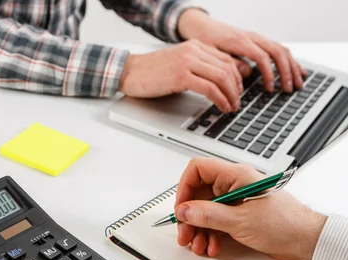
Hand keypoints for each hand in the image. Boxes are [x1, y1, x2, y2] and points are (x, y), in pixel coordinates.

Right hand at [119, 39, 242, 112]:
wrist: (129, 72)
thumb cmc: (150, 72)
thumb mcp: (178, 63)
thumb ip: (196, 66)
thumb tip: (216, 81)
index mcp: (194, 46)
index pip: (226, 59)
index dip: (236, 77)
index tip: (237, 90)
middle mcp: (193, 51)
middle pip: (227, 68)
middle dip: (236, 88)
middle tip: (237, 101)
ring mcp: (187, 62)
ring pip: (221, 78)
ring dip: (230, 95)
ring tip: (231, 107)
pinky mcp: (181, 76)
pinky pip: (209, 88)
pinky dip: (220, 99)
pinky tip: (221, 106)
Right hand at [174, 157, 326, 259]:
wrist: (306, 240)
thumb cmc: (285, 224)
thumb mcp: (239, 221)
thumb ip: (208, 214)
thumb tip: (185, 210)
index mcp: (235, 175)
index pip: (198, 170)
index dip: (185, 187)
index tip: (182, 208)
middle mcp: (234, 184)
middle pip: (198, 194)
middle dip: (190, 216)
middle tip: (185, 233)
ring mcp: (236, 200)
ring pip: (205, 210)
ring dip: (199, 229)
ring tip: (199, 244)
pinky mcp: (239, 214)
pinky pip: (215, 221)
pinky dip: (210, 233)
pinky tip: (212, 245)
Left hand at [178, 8, 305, 92]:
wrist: (202, 27)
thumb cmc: (205, 40)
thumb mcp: (211, 53)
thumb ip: (229, 63)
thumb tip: (247, 74)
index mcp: (240, 41)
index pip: (262, 57)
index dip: (269, 73)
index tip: (270, 88)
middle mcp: (252, 37)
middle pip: (277, 52)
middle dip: (286, 72)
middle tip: (290, 89)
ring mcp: (257, 38)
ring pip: (281, 49)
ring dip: (292, 67)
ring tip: (299, 83)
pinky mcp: (258, 41)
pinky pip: (278, 49)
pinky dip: (289, 60)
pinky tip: (297, 70)